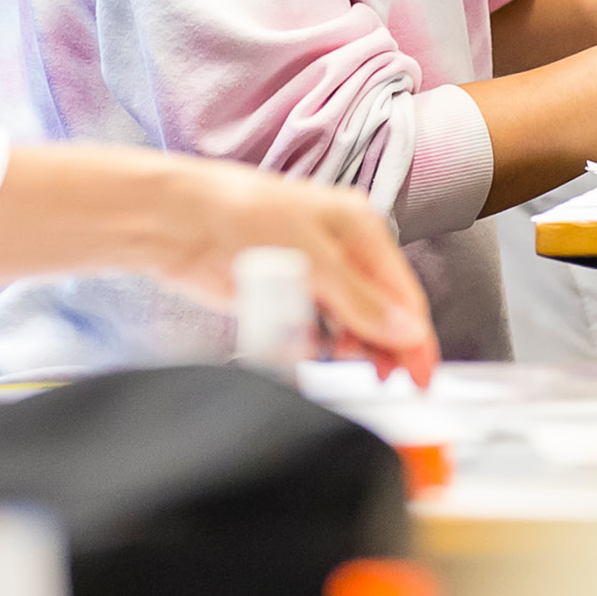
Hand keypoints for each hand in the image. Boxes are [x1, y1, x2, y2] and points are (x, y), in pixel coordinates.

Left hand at [139, 160, 440, 386]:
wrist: (174, 220)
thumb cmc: (241, 215)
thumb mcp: (314, 259)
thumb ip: (362, 301)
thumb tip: (406, 330)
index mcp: (361, 230)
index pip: (402, 292)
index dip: (415, 335)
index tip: (422, 374)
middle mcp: (341, 252)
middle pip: (380, 310)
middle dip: (387, 345)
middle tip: (388, 380)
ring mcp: (311, 274)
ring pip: (349, 322)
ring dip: (353, 347)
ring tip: (348, 365)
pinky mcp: (280, 294)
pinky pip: (312, 328)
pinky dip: (318, 344)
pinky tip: (315, 354)